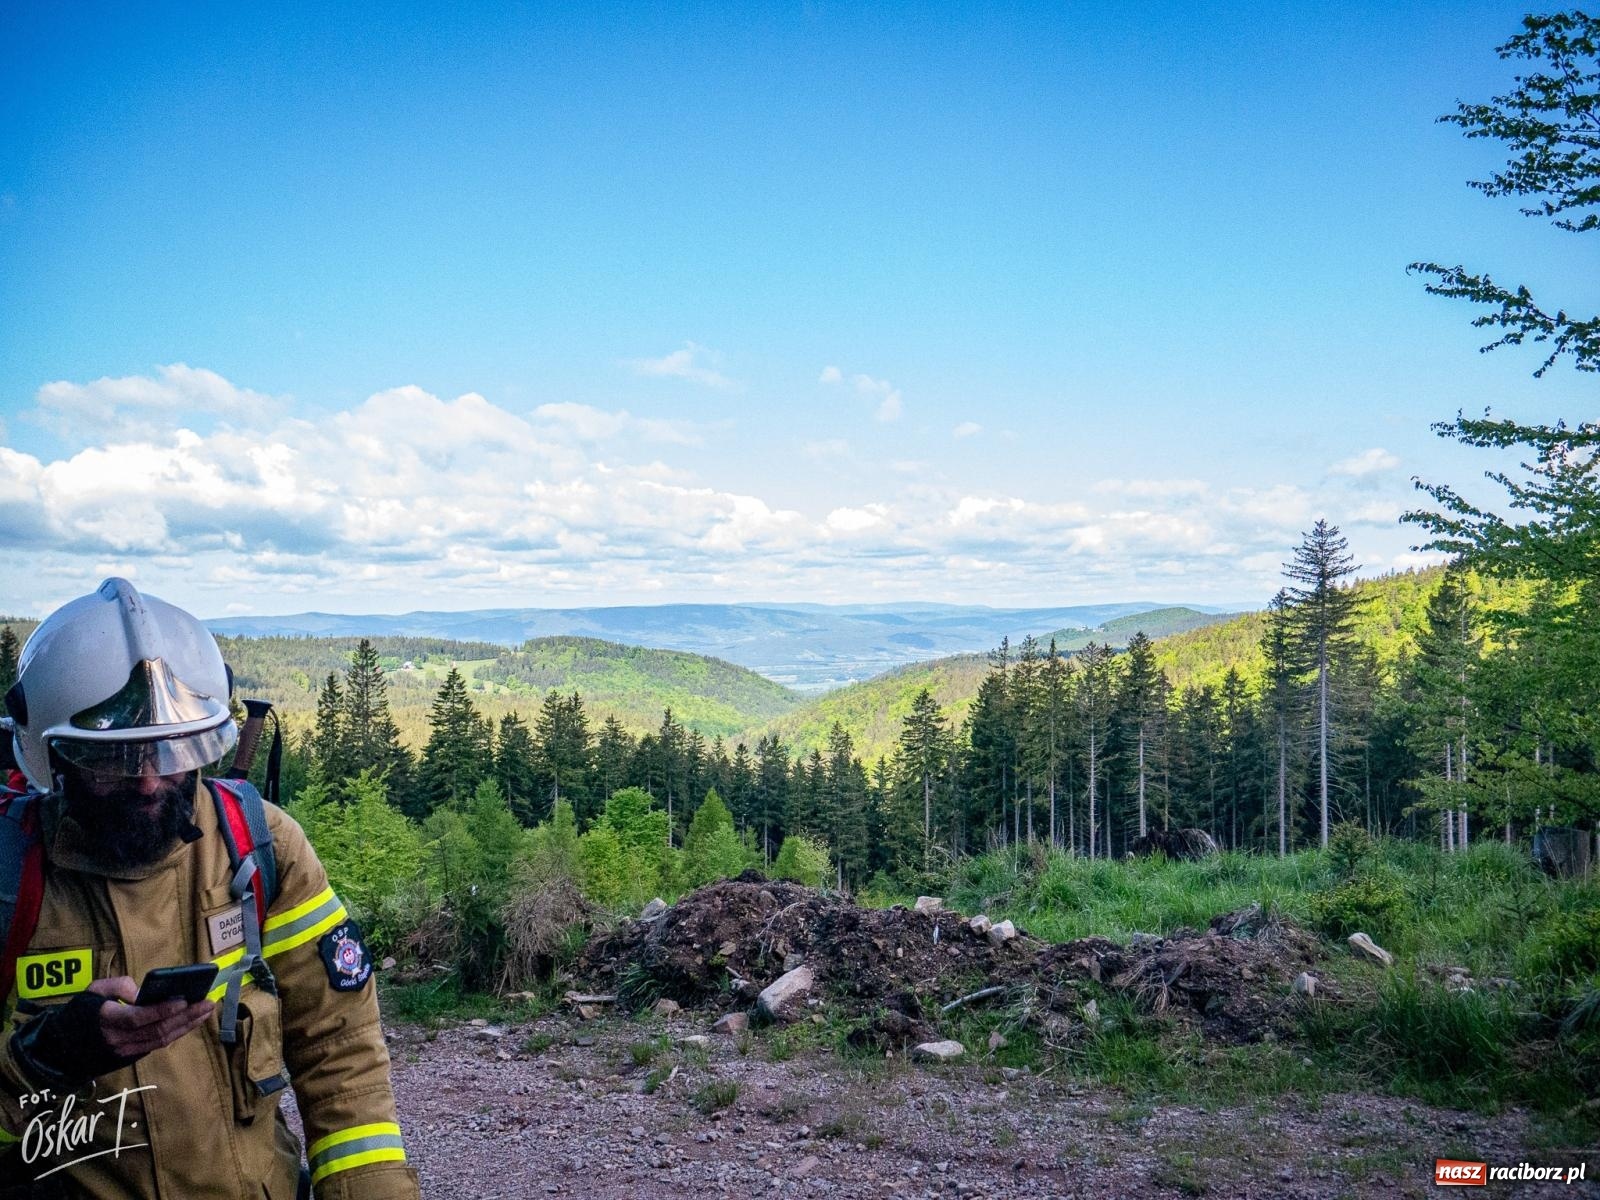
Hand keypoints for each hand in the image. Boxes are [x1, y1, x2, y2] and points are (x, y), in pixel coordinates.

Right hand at [88, 976, 214, 1057]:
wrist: (64, 1045)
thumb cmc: (82, 1011)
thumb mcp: (95, 990)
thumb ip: (119, 985)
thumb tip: (144, 992)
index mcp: (107, 1020)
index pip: (138, 1018)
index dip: (161, 1010)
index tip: (183, 1000)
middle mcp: (118, 1040)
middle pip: (157, 1031)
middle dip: (185, 1017)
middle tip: (208, 1002)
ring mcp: (126, 1051)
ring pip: (161, 1040)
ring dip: (187, 1025)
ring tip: (206, 1010)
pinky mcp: (132, 1056)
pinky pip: (158, 1045)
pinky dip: (177, 1032)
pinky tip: (192, 1020)